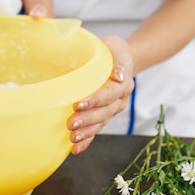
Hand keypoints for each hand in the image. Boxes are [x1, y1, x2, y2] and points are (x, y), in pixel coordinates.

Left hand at [67, 35, 134, 154]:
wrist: (121, 60)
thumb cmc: (112, 50)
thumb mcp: (116, 45)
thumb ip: (118, 58)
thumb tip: (119, 75)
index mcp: (123, 82)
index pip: (109, 93)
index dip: (95, 100)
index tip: (78, 104)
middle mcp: (120, 98)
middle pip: (105, 111)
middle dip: (88, 119)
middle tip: (71, 124)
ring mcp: (113, 109)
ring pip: (101, 123)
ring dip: (87, 132)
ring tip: (73, 138)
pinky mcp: (106, 116)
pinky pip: (97, 130)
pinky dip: (87, 140)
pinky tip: (76, 149)